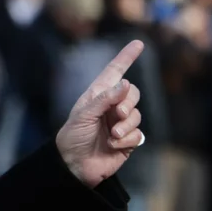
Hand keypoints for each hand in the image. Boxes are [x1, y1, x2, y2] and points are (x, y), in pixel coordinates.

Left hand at [56, 38, 145, 186]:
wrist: (74, 167)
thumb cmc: (73, 138)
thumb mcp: (84, 115)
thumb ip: (105, 99)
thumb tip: (126, 84)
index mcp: (98, 96)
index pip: (115, 72)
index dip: (126, 57)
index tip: (138, 44)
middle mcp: (111, 107)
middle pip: (133, 93)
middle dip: (128, 103)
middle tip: (117, 114)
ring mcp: (120, 124)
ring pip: (137, 115)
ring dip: (126, 125)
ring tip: (112, 136)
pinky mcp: (127, 141)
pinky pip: (138, 134)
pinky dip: (127, 140)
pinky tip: (113, 146)